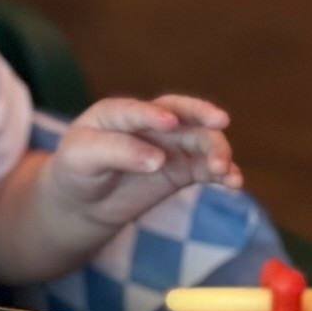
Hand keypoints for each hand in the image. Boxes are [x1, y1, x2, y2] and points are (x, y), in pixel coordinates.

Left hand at [44, 95, 240, 234]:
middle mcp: (152, 123)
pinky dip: (223, 173)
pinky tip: (234, 182)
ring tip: (224, 169)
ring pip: (201, 140)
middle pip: (183, 114)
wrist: (82, 201)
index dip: (153, 114)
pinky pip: (206, 168)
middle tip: (220, 124)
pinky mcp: (181, 170)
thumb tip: (158, 159)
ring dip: (217, 149)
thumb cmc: (77, 170)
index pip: (140, 110)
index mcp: (121, 112)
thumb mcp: (81, 157)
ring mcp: (170, 146)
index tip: (169, 123)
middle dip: (202, 117)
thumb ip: (117, 152)